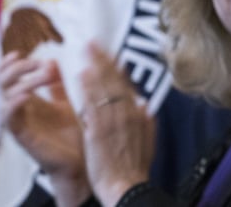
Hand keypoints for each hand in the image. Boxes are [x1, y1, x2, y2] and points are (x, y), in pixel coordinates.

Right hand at [0, 52, 89, 202]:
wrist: (82, 159)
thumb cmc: (73, 132)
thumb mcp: (66, 102)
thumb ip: (57, 84)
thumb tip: (51, 59)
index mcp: (30, 99)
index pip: (9, 78)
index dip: (9, 64)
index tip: (20, 52)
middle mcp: (21, 109)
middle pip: (2, 83)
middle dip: (16, 68)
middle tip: (37, 62)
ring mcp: (20, 123)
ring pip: (5, 97)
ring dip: (22, 82)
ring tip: (43, 75)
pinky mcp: (23, 136)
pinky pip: (9, 119)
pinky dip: (13, 105)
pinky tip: (25, 96)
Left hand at [78, 44, 154, 205]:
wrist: (128, 186)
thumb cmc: (135, 167)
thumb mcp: (147, 141)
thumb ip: (146, 121)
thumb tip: (144, 103)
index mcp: (138, 115)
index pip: (126, 85)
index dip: (117, 68)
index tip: (111, 54)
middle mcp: (127, 113)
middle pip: (115, 81)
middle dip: (104, 60)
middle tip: (93, 42)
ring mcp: (114, 121)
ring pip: (104, 88)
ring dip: (96, 67)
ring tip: (87, 51)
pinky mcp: (99, 131)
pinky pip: (93, 104)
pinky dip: (89, 88)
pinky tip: (82, 75)